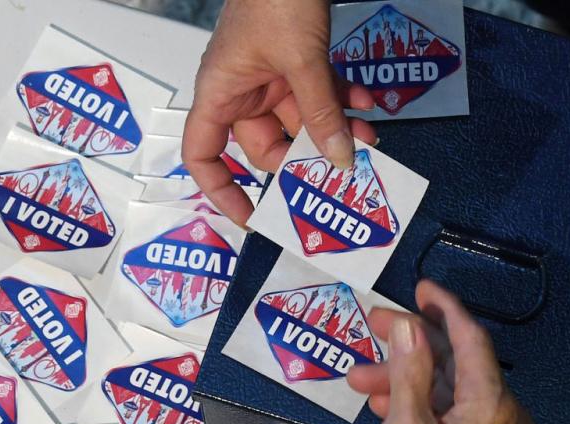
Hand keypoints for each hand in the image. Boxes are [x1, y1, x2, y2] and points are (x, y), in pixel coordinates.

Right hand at [182, 0, 376, 226]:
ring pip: (300, 121)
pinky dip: (340, 100)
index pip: (202, 154)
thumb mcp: (301, 62)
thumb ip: (320, 112)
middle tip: (339, 169)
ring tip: (367, 136)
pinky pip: (315, 94)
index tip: (251, 215)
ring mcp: (267, 78)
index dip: (220, 189)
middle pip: (266, 145)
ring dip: (333, 128)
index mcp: (220, 94)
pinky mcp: (292, 63)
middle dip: (304, 156)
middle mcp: (240, 92)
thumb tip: (339, 159)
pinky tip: (366, 104)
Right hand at [347, 280, 535, 423]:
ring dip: (403, 377)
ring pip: (446, 386)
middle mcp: (502, 411)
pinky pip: (450, 409)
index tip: (422, 287)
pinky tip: (385, 402)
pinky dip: (418, 400)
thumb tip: (407, 327)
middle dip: (408, 342)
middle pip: (453, 359)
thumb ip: (408, 377)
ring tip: (361, 378)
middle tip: (375, 323)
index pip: (470, 337)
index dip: (444, 307)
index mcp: (490, 402)